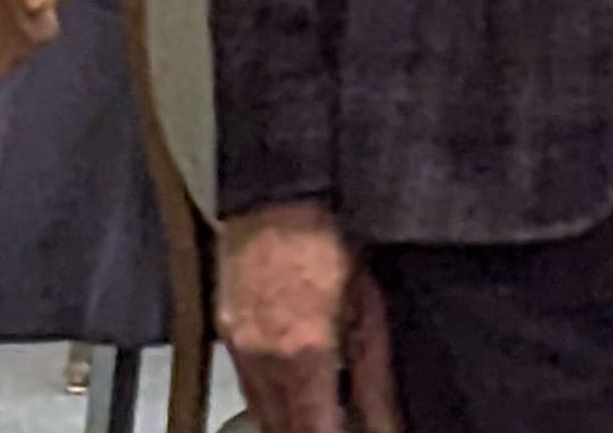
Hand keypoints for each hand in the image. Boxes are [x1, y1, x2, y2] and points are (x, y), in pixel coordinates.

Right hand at [219, 202, 398, 432]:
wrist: (275, 202)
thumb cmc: (328, 243)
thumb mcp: (367, 308)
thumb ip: (373, 375)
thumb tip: (384, 423)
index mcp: (306, 354)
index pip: (314, 432)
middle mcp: (265, 362)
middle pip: (283, 431)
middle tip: (341, 426)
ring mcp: (240, 352)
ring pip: (263, 416)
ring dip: (292, 426)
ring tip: (326, 421)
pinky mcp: (228, 340)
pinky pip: (249, 389)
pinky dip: (272, 405)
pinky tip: (298, 402)